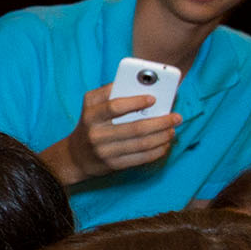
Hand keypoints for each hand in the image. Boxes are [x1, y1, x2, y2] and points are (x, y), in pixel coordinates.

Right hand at [63, 86, 181, 179]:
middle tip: (176, 117)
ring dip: (162, 136)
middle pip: (135, 128)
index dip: (135, 102)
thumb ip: (110, 91)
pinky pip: (141, 158)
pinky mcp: (113, 165)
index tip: (153, 99)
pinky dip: (157, 151)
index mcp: (91, 115)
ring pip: (142, 144)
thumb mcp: (91, 105)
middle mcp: (96, 134)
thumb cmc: (90, 124)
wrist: (75, 156)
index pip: (114, 107)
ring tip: (172, 129)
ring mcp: (105, 152)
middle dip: (160, 122)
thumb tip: (140, 84)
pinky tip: (164, 144)